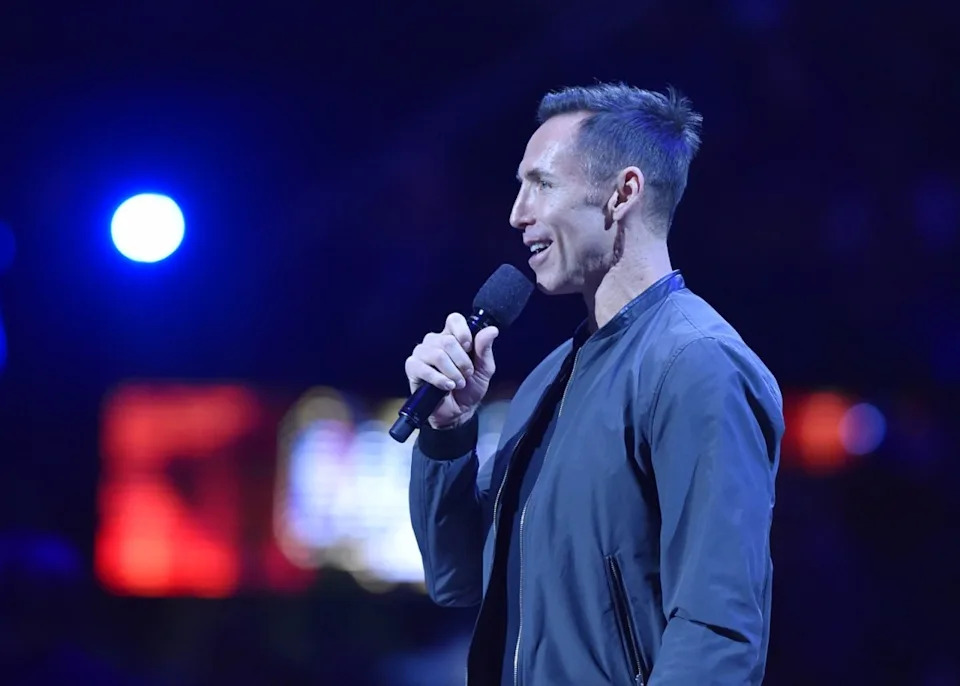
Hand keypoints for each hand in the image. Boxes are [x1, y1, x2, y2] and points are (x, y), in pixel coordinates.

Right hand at [404, 313, 498, 429]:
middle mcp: (435, 341)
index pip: (454, 319)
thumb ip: (485, 350)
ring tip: (457, 384)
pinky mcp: (412, 367)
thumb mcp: (484, 370)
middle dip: (462, 362)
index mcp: (453, 337)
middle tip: (467, 375)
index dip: (462, 332)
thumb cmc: (470, 389)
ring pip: (437, 354)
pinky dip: (438, 379)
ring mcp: (422, 353)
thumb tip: (492, 330)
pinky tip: (446, 386)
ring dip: (452, 372)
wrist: (458, 412)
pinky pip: (422, 367)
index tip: (469, 348)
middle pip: (447, 340)